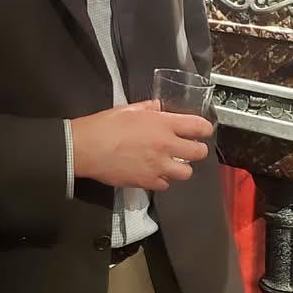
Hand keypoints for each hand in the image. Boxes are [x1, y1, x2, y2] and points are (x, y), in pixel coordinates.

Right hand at [70, 100, 212, 191]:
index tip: (203, 130)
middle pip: (199, 153)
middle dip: (197, 150)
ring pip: (187, 173)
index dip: (204, 128)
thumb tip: (159, 108)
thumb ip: (149, 108)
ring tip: (171, 162)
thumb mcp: (129, 108)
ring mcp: (159, 166)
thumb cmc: (107, 124)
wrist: (88, 148)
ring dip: (181, 167)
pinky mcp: (148, 182)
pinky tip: (154, 172)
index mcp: (163, 124)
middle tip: (188, 147)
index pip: (198, 126)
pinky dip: (163, 179)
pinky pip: (166, 184)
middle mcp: (166, 146)